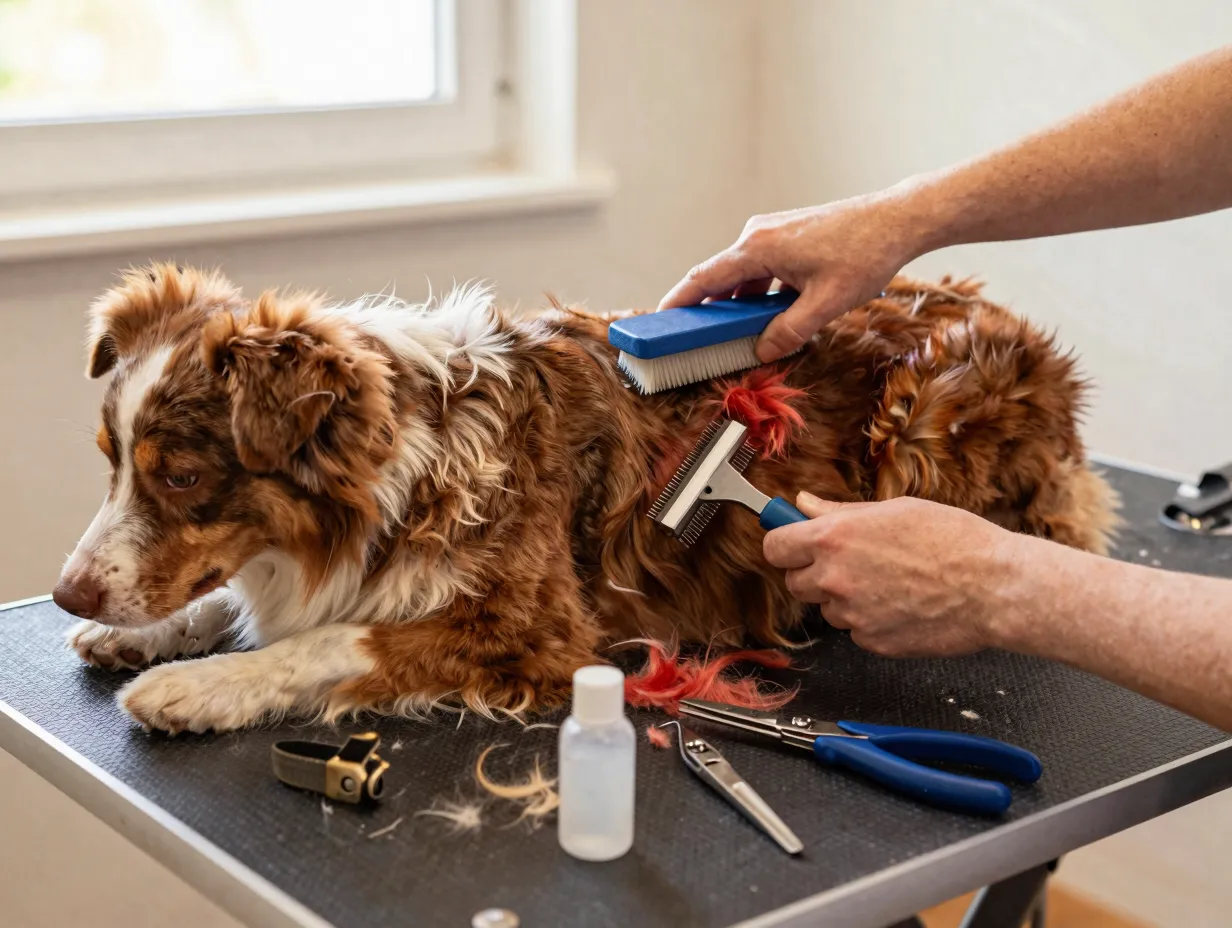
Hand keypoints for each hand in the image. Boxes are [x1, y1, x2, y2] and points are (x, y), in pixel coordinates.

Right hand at [658, 187, 926, 361]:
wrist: (898, 219)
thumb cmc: (864, 255)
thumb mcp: (825, 304)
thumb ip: (788, 331)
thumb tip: (762, 352)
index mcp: (758, 247)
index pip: (704, 279)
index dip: (678, 302)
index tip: (658, 320)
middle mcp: (758, 234)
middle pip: (721, 279)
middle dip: (712, 312)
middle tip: (702, 342)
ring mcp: (773, 232)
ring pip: (745, 277)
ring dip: (744, 306)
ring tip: (747, 336)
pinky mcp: (788, 236)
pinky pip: (763, 270)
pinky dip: (763, 293)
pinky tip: (778, 315)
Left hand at [763, 492, 1023, 657]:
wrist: (994, 587)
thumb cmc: (954, 541)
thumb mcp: (893, 509)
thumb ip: (838, 512)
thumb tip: (804, 505)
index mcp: (834, 538)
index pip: (774, 547)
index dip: (784, 545)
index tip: (793, 543)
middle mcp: (835, 578)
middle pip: (795, 582)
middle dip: (814, 573)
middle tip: (848, 562)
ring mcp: (852, 614)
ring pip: (827, 608)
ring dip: (844, 598)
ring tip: (888, 582)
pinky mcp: (872, 642)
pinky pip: (855, 630)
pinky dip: (869, 621)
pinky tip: (901, 604)